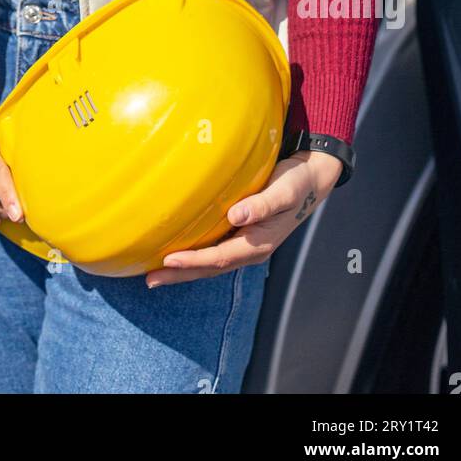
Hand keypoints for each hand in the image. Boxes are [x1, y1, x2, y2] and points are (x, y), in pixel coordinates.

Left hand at [146, 149, 343, 287]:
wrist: (310, 179)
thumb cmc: (296, 183)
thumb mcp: (284, 191)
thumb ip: (262, 204)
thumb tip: (236, 215)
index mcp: (259, 243)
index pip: (220, 258)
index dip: (194, 261)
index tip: (168, 259)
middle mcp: (249, 249)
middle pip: (210, 268)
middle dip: (180, 275)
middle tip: (150, 280)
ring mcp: (245, 243)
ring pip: (210, 263)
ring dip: (183, 269)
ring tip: (155, 273)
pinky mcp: (240, 233)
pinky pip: (213, 250)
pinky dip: (193, 255)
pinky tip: (177, 252)